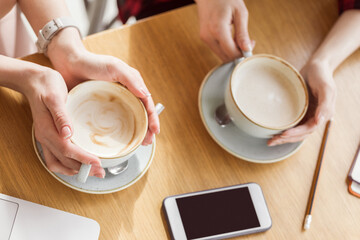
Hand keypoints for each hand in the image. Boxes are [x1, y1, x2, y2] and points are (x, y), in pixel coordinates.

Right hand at [24, 68, 103, 176]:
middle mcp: (45, 137)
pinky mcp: (48, 136)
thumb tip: (67, 133)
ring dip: (75, 169)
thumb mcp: (56, 97)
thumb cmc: (46, 85)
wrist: (34, 80)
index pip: (67, 150)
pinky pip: (55, 157)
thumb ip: (61, 116)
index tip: (98, 163)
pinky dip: (67, 164)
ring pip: (58, 163)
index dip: (83, 159)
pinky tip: (78, 163)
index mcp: (48, 129)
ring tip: (92, 171)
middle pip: (64, 161)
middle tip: (101, 172)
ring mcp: (45, 138)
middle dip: (83, 169)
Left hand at [47, 28, 159, 144]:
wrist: (68, 63)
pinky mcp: (99, 110)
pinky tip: (117, 142)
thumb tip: (146, 95)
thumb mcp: (115, 67)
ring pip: (128, 121)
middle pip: (141, 115)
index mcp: (131, 86)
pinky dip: (117, 133)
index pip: (147, 104)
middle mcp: (125, 96)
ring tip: (138, 145)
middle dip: (147, 129)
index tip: (155, 131)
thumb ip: (131, 79)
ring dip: (135, 133)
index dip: (153, 118)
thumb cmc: (92, 62)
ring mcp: (113, 104)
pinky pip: (111, 123)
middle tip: (147, 142)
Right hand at [195, 0, 253, 61]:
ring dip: (232, 52)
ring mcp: (205, 38)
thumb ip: (243, 33)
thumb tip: (247, 49)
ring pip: (221, 55)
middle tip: (247, 43)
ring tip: (239, 39)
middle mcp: (208, 36)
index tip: (251, 46)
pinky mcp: (204, 38)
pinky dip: (226, 48)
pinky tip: (232, 38)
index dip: (243, 54)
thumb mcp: (239, 13)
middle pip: (226, 57)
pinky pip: (217, 50)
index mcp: (217, 29)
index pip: (231, 52)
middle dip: (238, 54)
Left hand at [268, 61, 335, 145]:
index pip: (309, 129)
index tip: (283, 134)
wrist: (317, 66)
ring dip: (284, 138)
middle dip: (287, 139)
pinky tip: (274, 132)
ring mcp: (307, 114)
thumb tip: (320, 121)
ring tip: (271, 141)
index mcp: (323, 114)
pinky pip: (292, 123)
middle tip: (272, 141)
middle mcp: (315, 117)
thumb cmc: (321, 75)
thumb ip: (325, 105)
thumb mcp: (326, 88)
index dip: (296, 133)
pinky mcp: (300, 111)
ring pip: (296, 131)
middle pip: (301, 134)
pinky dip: (284, 129)